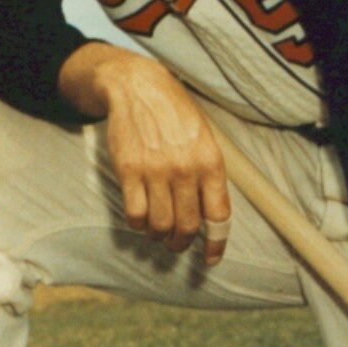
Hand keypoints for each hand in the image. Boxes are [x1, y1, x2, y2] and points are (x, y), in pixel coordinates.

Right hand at [59, 45, 231, 265]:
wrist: (138, 87)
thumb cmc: (174, 113)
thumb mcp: (204, 137)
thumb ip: (209, 174)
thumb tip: (211, 214)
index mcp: (210, 161)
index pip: (218, 216)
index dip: (215, 244)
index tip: (210, 259)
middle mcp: (185, 169)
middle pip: (186, 227)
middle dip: (181, 244)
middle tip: (175, 245)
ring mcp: (156, 171)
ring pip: (159, 226)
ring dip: (158, 236)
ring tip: (157, 231)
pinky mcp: (129, 170)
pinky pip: (134, 214)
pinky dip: (137, 224)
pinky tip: (139, 218)